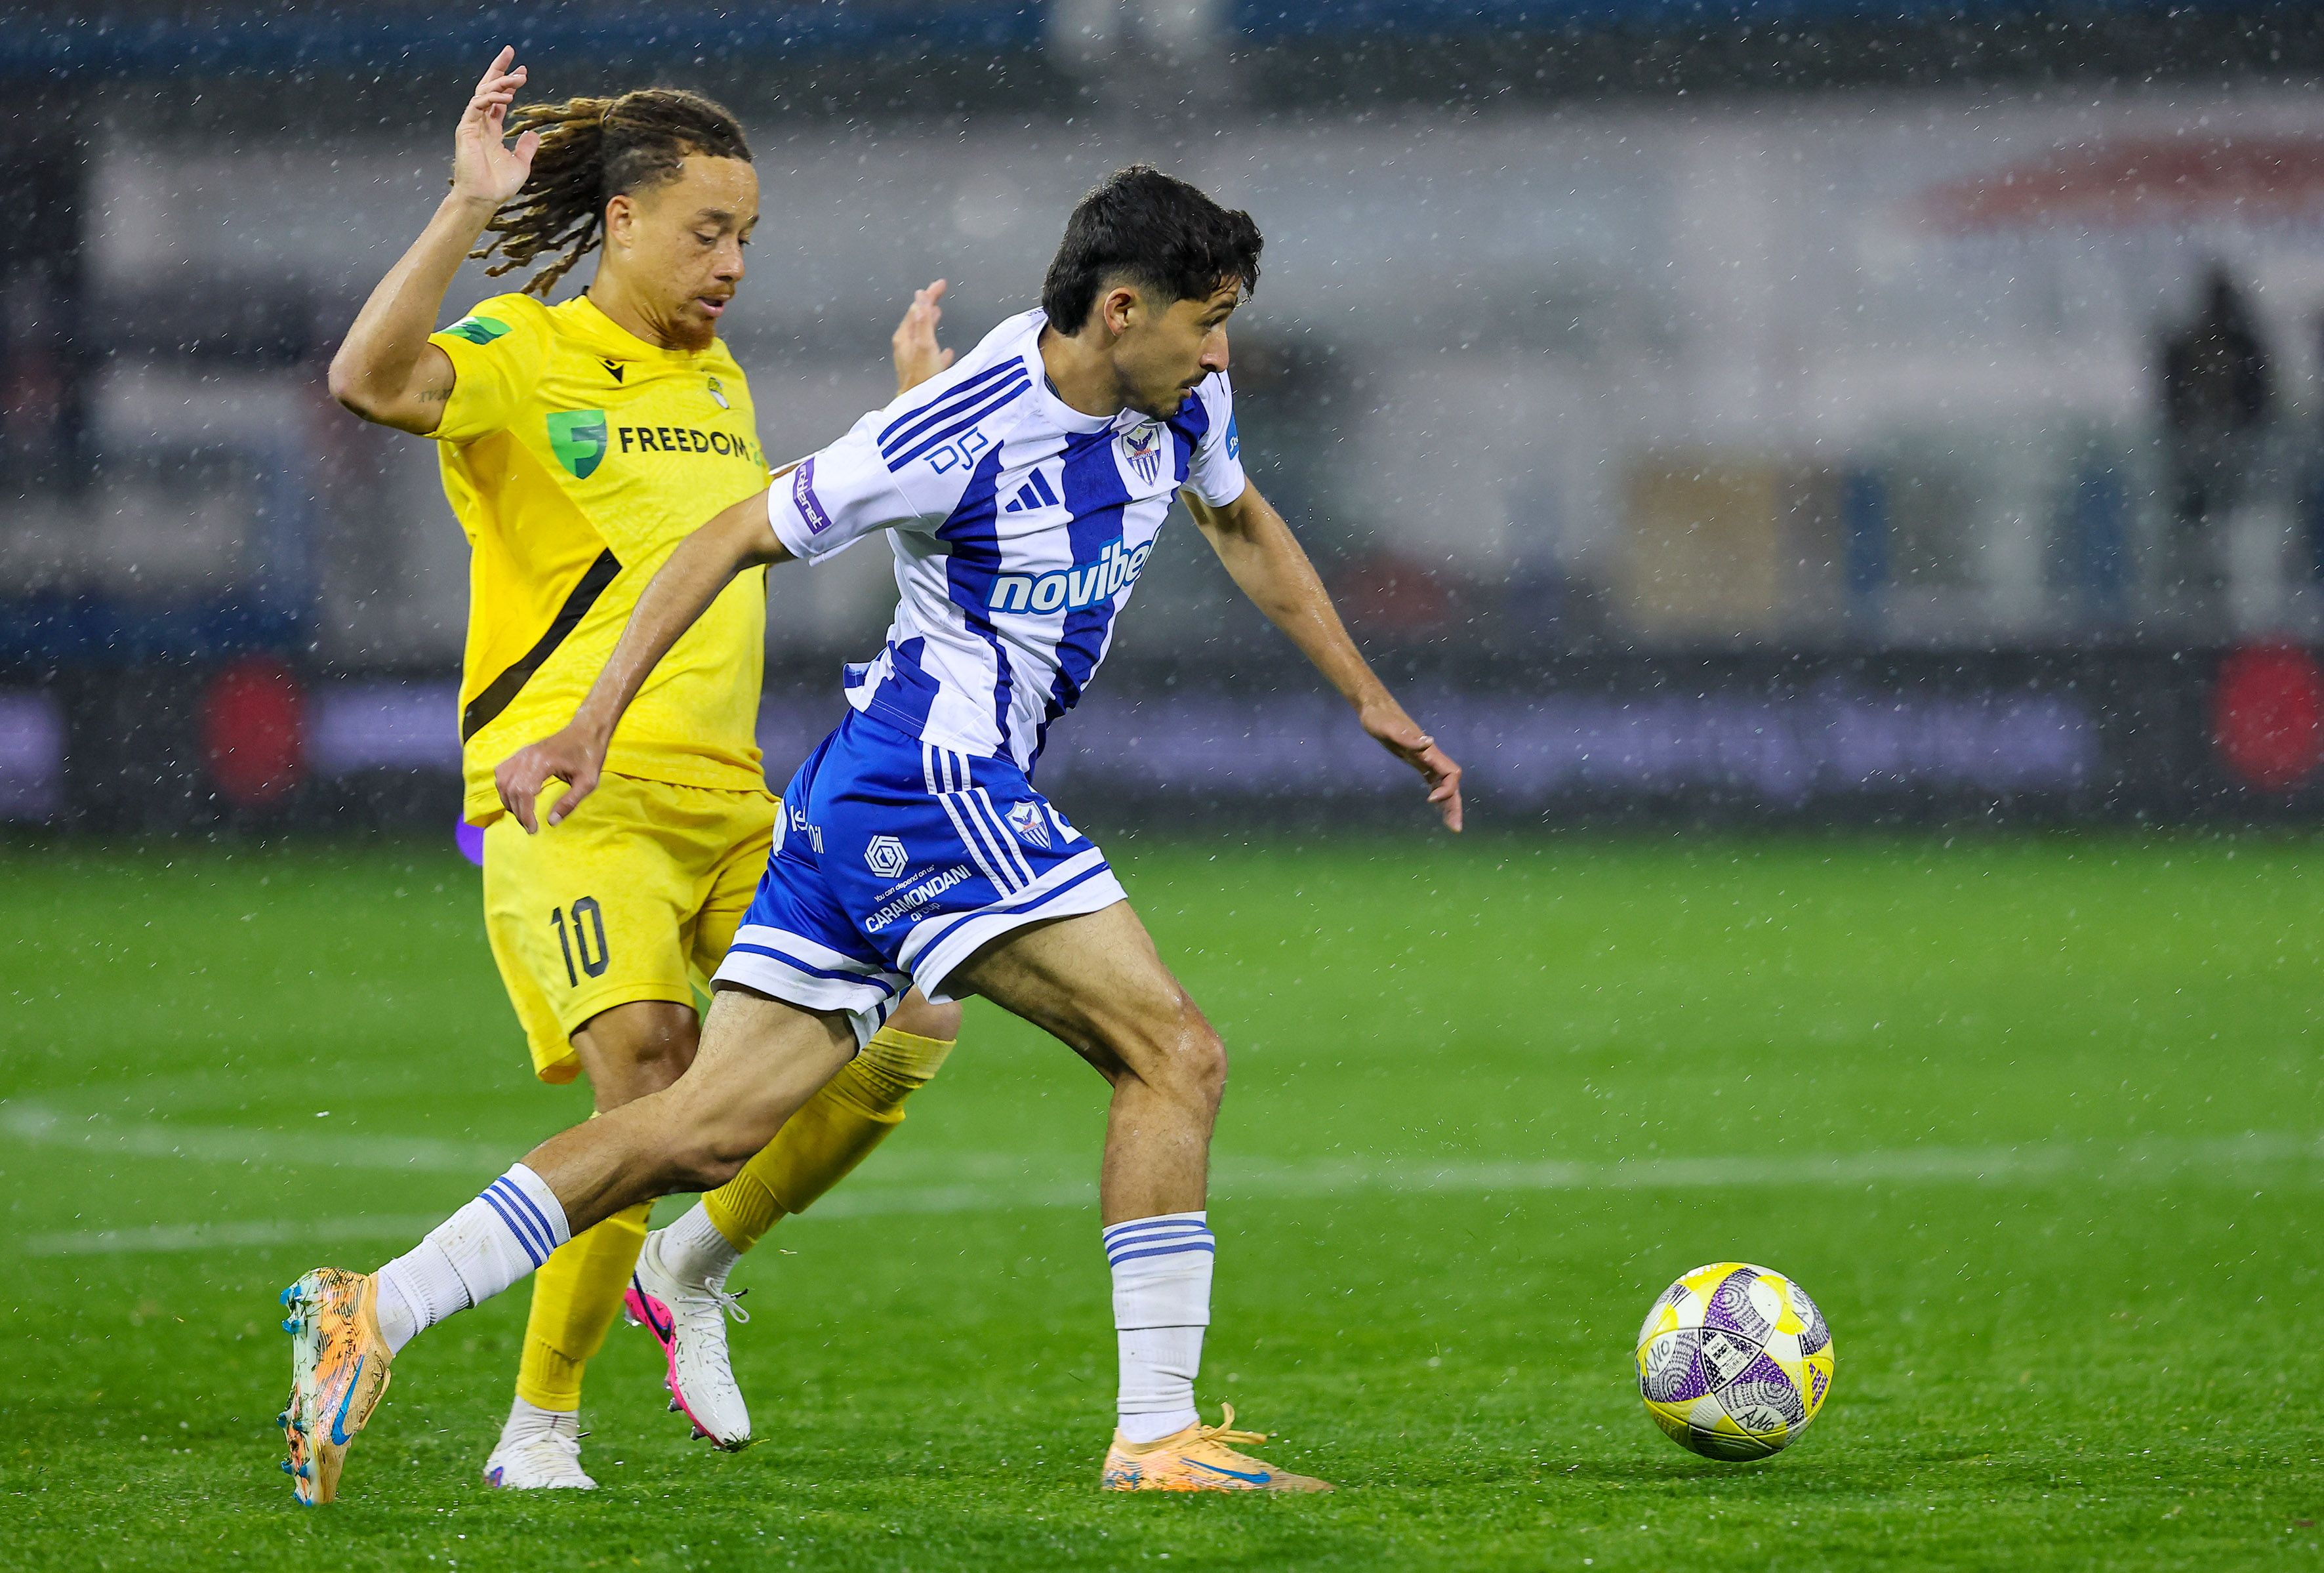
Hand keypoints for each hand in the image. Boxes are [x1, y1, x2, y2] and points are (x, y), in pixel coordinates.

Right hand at [451, 46, 538, 207]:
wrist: (483, 198)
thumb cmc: (499, 185)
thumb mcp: (521, 163)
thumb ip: (527, 147)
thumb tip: (534, 133)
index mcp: (492, 129)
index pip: (499, 99)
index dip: (509, 84)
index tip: (523, 71)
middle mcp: (481, 123)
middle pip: (488, 88)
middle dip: (498, 69)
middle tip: (510, 51)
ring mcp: (472, 124)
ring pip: (484, 93)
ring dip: (501, 82)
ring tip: (519, 77)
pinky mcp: (465, 128)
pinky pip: (477, 106)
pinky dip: (491, 99)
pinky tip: (507, 97)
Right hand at [495, 721, 605, 833]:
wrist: (586, 730)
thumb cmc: (589, 755)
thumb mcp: (587, 782)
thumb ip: (569, 802)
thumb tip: (551, 822)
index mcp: (543, 762)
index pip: (523, 792)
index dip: (525, 814)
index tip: (533, 829)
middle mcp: (527, 756)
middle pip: (510, 789)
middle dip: (517, 811)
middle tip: (530, 826)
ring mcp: (522, 753)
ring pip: (502, 781)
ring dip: (508, 800)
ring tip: (523, 813)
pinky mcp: (522, 753)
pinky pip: (502, 772)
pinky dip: (505, 787)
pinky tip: (518, 796)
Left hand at [892, 280, 953, 393]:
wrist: (920, 409)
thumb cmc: (923, 379)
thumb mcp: (925, 345)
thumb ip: (923, 320)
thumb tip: (921, 296)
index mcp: (905, 338)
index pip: (916, 308)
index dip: (929, 294)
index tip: (941, 284)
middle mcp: (906, 348)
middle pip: (917, 320)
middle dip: (928, 306)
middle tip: (939, 294)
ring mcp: (913, 360)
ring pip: (923, 336)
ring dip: (931, 324)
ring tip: (939, 314)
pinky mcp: (922, 373)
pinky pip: (930, 355)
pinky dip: (938, 349)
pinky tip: (947, 352)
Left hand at [1360, 700, 1463, 832]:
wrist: (1375, 709)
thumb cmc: (1380, 719)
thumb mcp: (1389, 729)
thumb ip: (1408, 738)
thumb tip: (1429, 742)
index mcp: (1428, 752)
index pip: (1451, 774)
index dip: (1447, 789)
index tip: (1430, 800)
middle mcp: (1430, 756)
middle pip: (1451, 784)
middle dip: (1454, 805)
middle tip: (1455, 829)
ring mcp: (1425, 760)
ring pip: (1445, 785)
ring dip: (1449, 804)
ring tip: (1452, 826)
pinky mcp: (1417, 761)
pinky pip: (1434, 782)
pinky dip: (1438, 795)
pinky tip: (1436, 807)